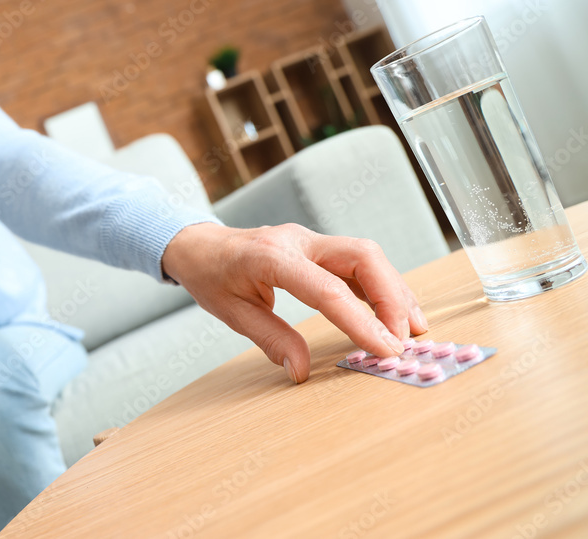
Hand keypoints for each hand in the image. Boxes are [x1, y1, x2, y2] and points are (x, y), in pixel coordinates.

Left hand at [160, 222, 428, 383]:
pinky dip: (381, 286)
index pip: (328, 289)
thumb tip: (301, 371)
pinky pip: (358, 262)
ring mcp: (310, 239)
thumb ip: (270, 339)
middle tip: (404, 340)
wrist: (198, 244)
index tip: (385, 350)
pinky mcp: (318, 246)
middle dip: (392, 298)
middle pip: (363, 257)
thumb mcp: (231, 313)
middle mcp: (297, 240)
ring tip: (411, 330)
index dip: (361, 321)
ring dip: (394, 291)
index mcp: (271, 256)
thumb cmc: (210, 275)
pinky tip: (393, 313)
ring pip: (367, 256)